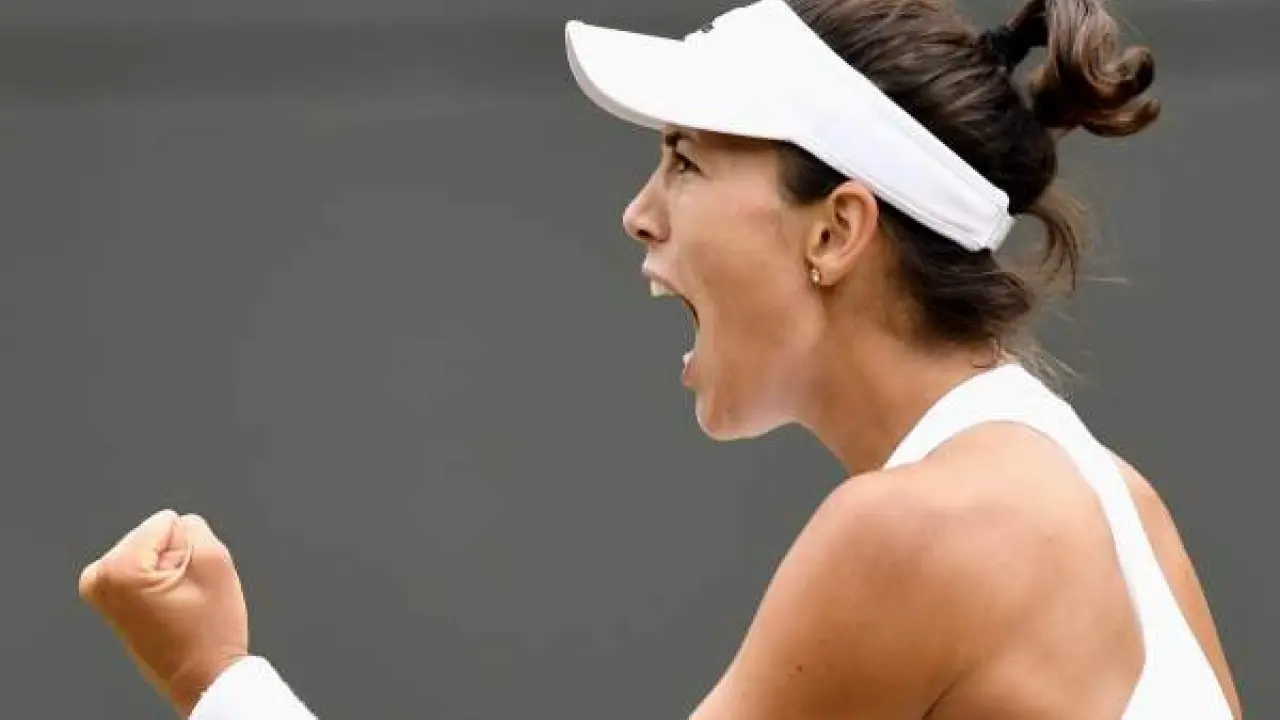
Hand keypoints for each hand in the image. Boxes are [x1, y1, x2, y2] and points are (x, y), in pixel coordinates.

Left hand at [78, 509, 249, 716]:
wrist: (203, 677)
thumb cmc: (210, 630)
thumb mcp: (216, 562)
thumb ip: (195, 526)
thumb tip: (176, 525)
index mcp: (119, 569)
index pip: (168, 523)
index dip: (188, 549)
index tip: (189, 584)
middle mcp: (99, 580)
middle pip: (154, 536)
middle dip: (176, 559)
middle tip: (186, 596)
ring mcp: (99, 594)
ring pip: (149, 552)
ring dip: (169, 572)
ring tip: (178, 604)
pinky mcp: (106, 603)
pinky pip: (142, 570)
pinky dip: (158, 582)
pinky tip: (170, 607)